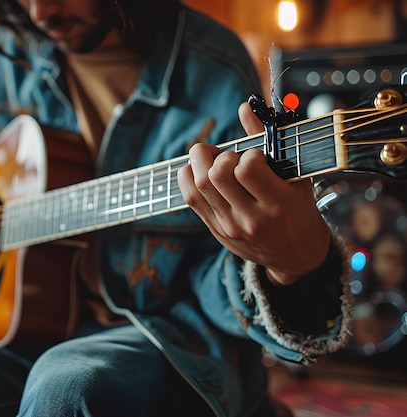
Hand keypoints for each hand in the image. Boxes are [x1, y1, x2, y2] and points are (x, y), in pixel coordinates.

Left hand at [177, 102, 331, 284]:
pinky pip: (189, 198)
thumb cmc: (299, 209)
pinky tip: (201, 172)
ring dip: (199, 163)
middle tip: (228, 156)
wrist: (296, 256)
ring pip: (198, 185)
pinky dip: (189, 177)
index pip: (247, 168)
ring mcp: (230, 226)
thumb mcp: (296, 176)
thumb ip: (270, 141)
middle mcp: (252, 217)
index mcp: (279, 202)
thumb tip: (244, 108)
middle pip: (216, 175)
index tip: (255, 156)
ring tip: (213, 160)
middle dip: (217, 154)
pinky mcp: (216, 230)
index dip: (247, 153)